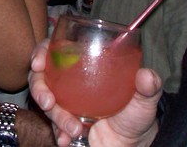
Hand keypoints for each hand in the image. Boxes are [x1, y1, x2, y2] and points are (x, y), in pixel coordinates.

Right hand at [29, 41, 161, 146]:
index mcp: (85, 64)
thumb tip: (147, 76)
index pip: (56, 49)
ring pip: (45, 101)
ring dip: (54, 115)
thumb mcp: (145, 100)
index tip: (38, 64)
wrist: (131, 145)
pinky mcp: (64, 122)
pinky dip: (57, 132)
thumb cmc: (136, 115)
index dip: (41, 52)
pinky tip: (67, 140)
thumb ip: (148, 87)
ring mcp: (65, 101)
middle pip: (42, 75)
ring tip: (74, 129)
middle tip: (48, 102)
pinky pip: (52, 125)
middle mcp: (70, 80)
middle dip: (38, 88)